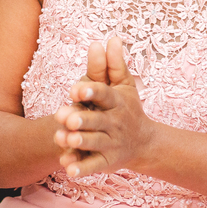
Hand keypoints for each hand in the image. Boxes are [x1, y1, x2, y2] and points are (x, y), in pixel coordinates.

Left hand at [53, 37, 152, 177]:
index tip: (75, 89)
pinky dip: (82, 168)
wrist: (144, 142)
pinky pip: (93, 166)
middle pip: (97, 121)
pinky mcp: (106, 161)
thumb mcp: (123, 85)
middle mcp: (114, 123)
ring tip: (62, 138)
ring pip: (94, 143)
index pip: (104, 94)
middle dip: (82, 119)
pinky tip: (68, 169)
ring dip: (78, 141)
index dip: (91, 91)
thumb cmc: (127, 108)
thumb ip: (113, 65)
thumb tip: (112, 38)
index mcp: (117, 101)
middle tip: (65, 117)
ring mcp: (111, 143)